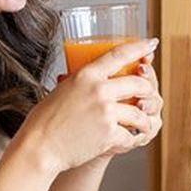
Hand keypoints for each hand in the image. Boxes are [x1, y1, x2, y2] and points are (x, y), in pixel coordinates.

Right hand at [19, 38, 162, 173]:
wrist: (39, 147)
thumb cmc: (45, 120)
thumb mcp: (63, 89)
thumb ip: (83, 82)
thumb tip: (97, 77)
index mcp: (86, 75)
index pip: (119, 54)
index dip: (140, 47)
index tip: (151, 43)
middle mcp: (98, 90)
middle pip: (139, 83)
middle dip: (148, 90)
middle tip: (147, 96)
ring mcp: (105, 112)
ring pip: (140, 112)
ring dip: (144, 120)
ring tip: (140, 125)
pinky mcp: (109, 134)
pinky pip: (130, 135)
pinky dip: (130, 140)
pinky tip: (125, 141)